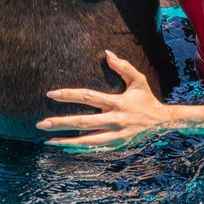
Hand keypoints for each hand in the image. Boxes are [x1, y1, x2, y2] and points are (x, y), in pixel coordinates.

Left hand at [37, 51, 170, 150]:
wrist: (162, 123)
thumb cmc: (147, 99)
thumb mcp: (139, 80)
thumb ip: (123, 67)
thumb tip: (107, 54)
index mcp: (118, 102)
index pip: (89, 97)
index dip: (69, 95)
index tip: (51, 94)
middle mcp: (116, 120)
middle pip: (84, 122)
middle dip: (61, 123)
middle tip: (41, 124)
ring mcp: (116, 135)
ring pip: (87, 140)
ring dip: (67, 141)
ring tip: (48, 141)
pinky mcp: (117, 146)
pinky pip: (95, 149)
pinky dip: (80, 149)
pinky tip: (66, 147)